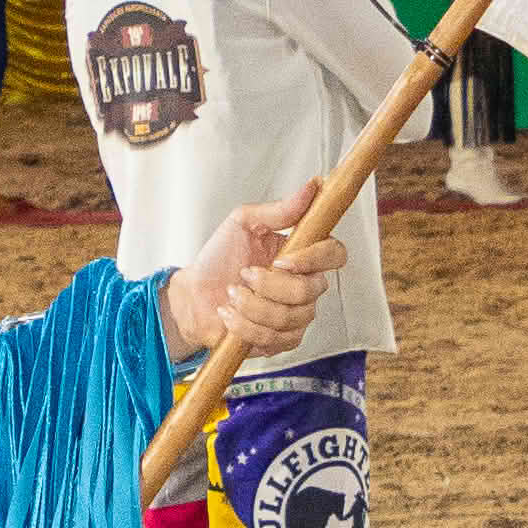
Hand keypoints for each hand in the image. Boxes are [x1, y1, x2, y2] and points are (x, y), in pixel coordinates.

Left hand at [164, 189, 336, 368]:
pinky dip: (245, 326)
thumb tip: (311, 187)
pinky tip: (230, 315)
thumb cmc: (218, 258)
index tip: (282, 260)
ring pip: (290, 317)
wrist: (193, 296)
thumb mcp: (243, 223)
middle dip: (269, 286)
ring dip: (251, 305)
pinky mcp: (283, 340)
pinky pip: (275, 338)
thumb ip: (278, 209)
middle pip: (310, 290)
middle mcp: (306, 285)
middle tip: (243, 275)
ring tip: (231, 294)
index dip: (314, 259)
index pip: (334, 254)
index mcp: (301, 254)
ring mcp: (297, 315)